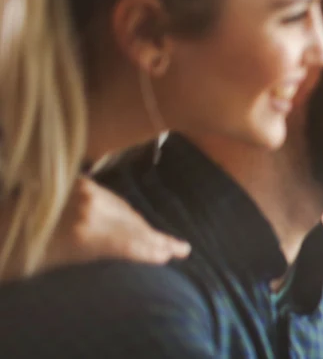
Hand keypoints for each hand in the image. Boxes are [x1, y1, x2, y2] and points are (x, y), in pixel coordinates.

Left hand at [41, 178, 189, 271]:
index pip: (133, 243)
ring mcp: (81, 191)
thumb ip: (100, 253)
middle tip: (181, 249)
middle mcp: (89, 207)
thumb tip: (134, 251)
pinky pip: (108, 198)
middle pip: (133, 224)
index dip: (156, 250)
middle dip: (157, 238)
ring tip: (162, 238)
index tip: (176, 255)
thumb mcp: (58, 264)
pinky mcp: (74, 183)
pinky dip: (123, 211)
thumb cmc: (16, 254)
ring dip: (142, 225)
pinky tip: (133, 220)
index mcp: (86, 233)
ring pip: (123, 209)